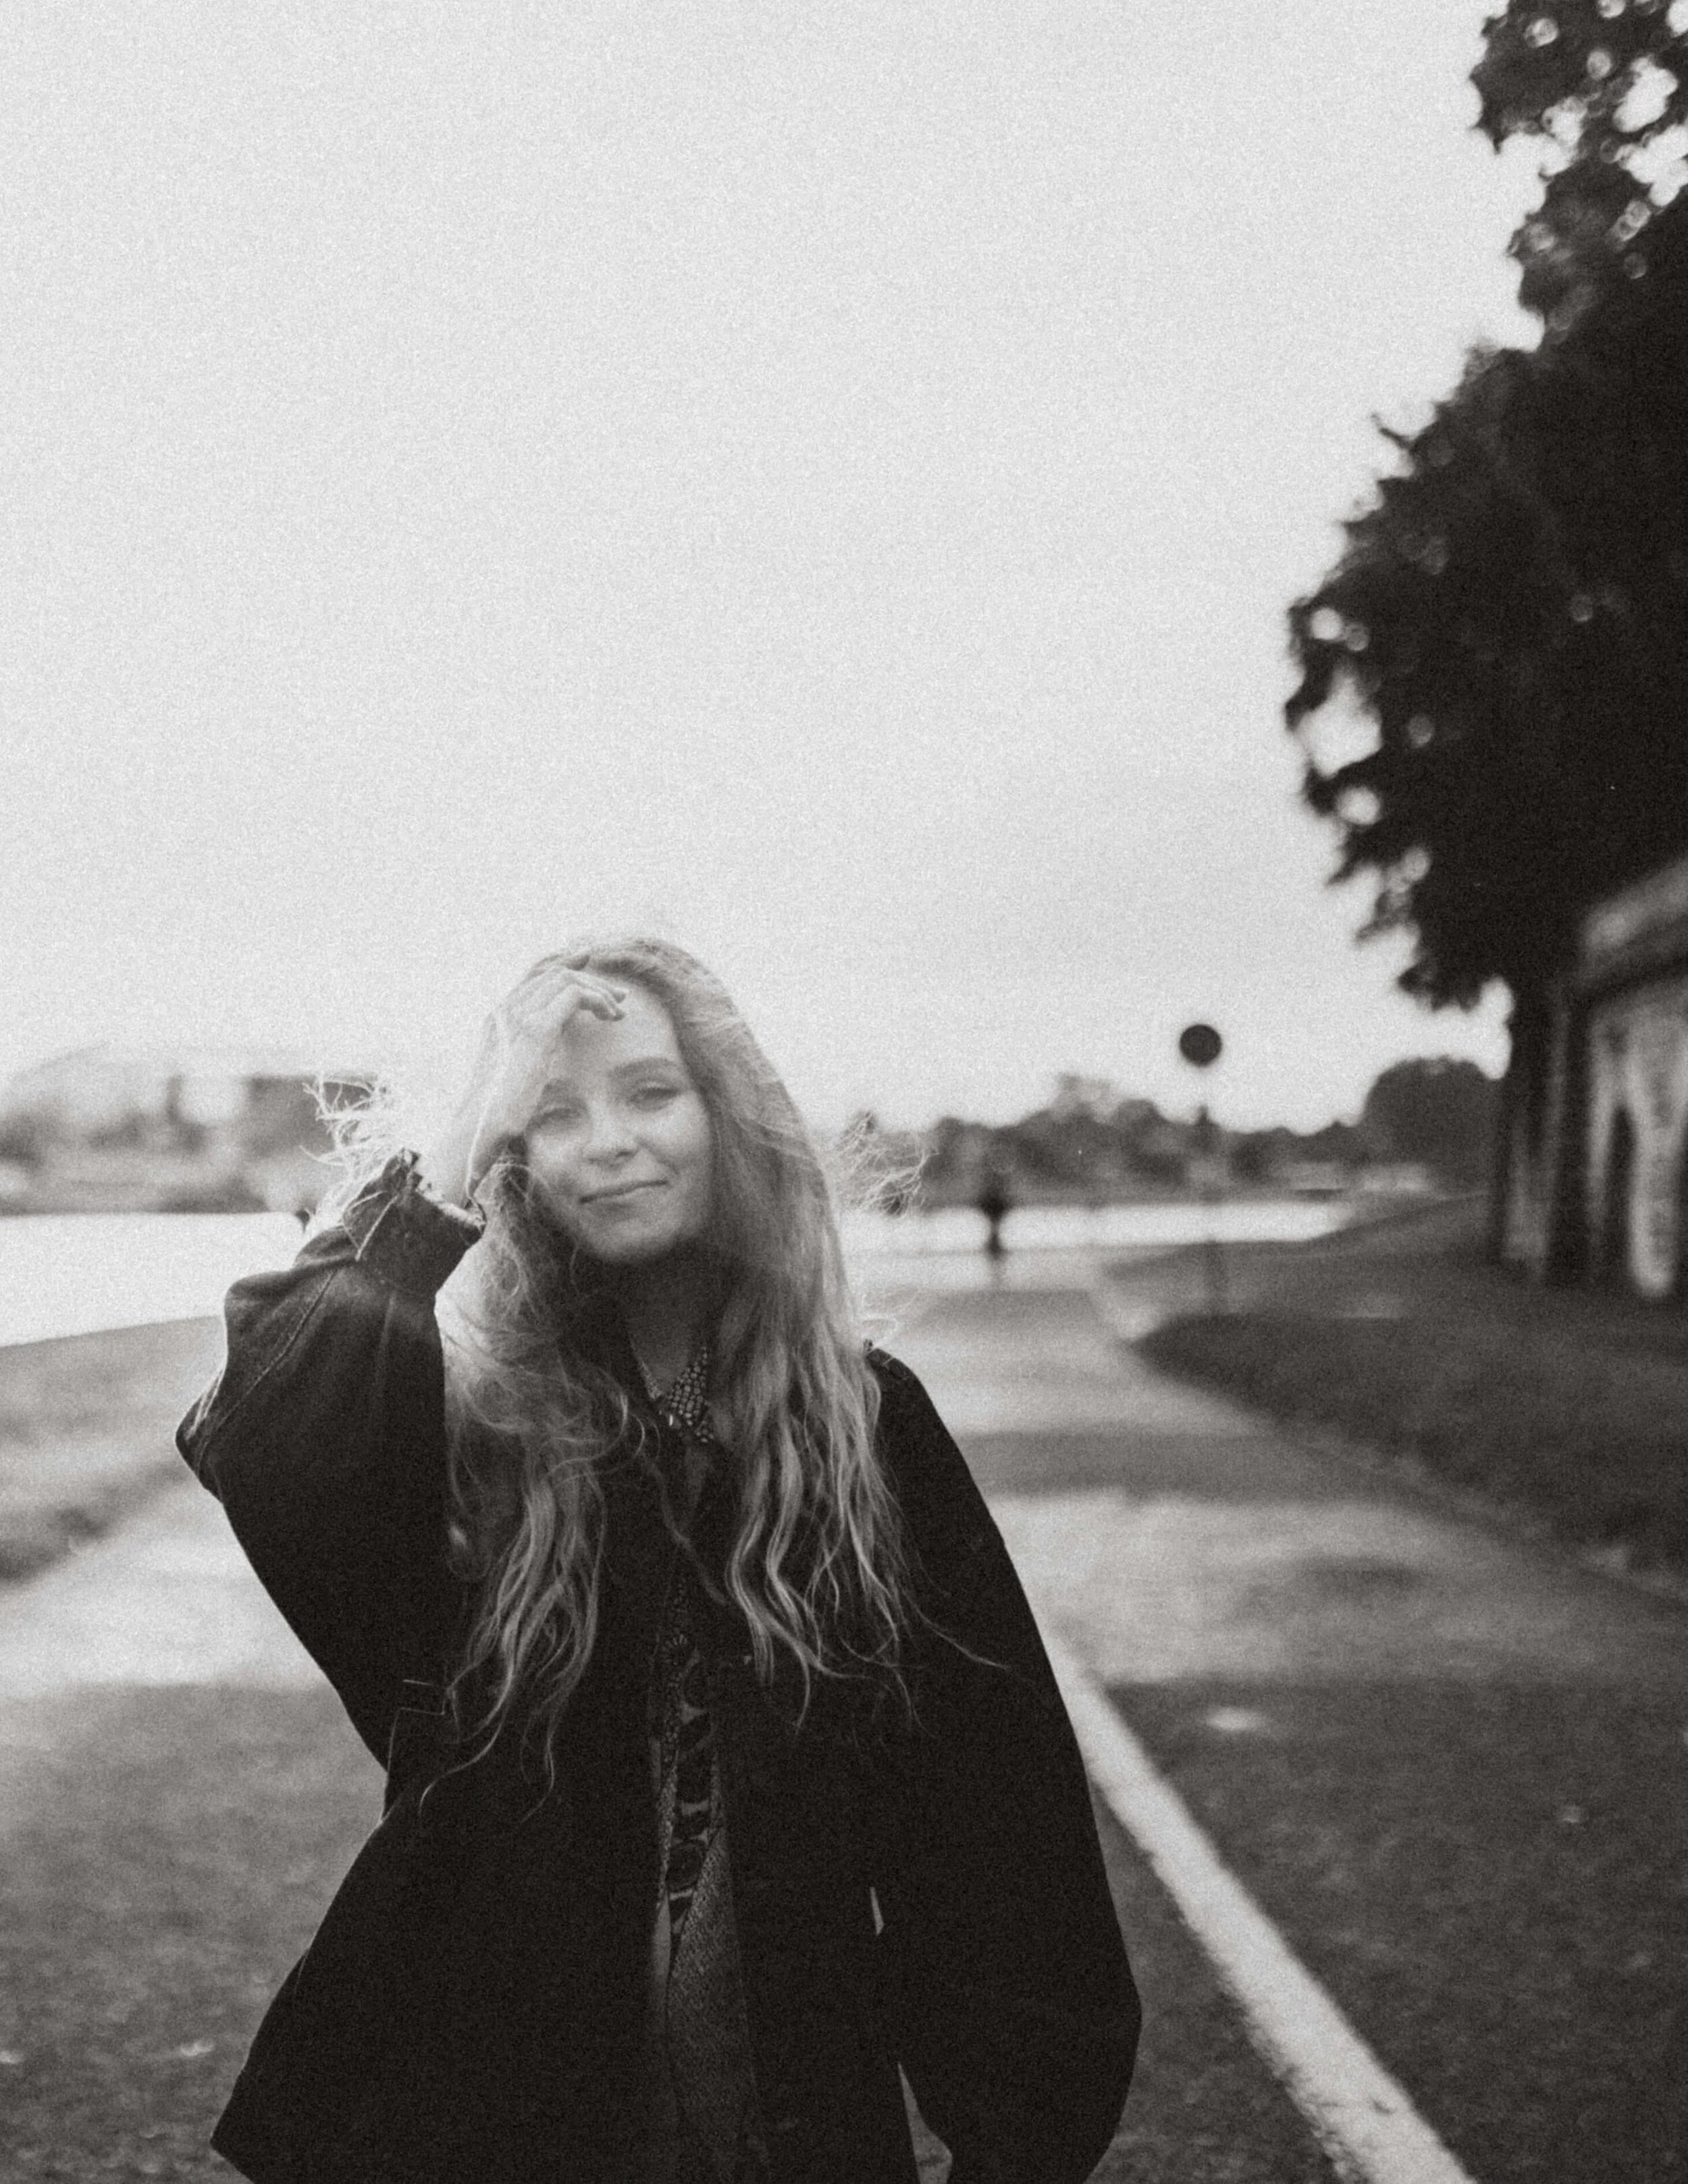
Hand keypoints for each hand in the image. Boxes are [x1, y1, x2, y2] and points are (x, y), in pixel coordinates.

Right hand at [417, 959, 626, 1205]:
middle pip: (554, 973)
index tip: (587, 959)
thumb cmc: (496, 1109)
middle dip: (590, 979)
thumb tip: (543, 1046)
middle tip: (619, 997)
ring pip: (566, 979)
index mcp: (498, 1017)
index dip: (562, 962)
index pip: (533, 975)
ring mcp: (519, 1017)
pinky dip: (597, 1000)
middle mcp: (506, 1010)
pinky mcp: (537, 1030)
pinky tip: (609, 1017)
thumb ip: (526, 1050)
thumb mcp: (512, 1072)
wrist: (481, 1124)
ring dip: (597, 990)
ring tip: (617, 1013)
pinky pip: (574, 995)